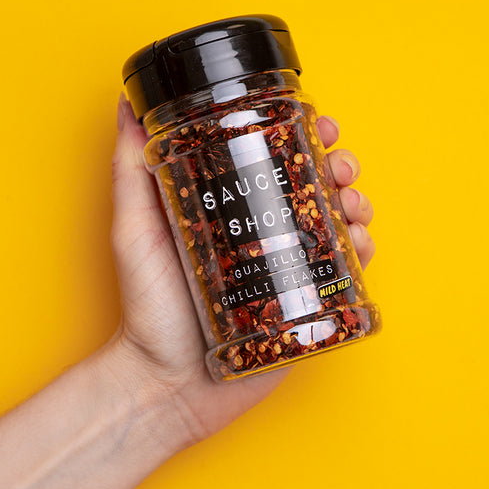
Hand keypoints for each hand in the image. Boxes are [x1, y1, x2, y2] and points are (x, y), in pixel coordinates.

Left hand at [108, 95, 375, 445]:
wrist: (166, 383)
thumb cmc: (147, 309)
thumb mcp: (134, 230)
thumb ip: (129, 170)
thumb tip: (128, 106)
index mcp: (230, 209)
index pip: (273, 159)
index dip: (302, 134)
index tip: (317, 123)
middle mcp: (262, 233)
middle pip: (314, 185)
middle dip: (340, 166)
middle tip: (340, 168)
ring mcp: (285, 267)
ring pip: (337, 222)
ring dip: (357, 204)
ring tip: (352, 206)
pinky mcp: (303, 303)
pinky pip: (343, 272)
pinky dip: (360, 252)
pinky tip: (357, 244)